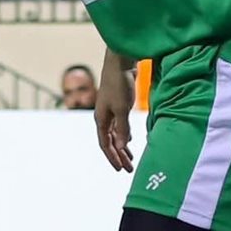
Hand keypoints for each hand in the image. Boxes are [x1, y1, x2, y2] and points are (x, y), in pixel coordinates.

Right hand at [94, 52, 134, 172]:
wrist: (120, 61)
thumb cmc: (119, 83)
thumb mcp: (122, 109)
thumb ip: (122, 128)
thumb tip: (122, 147)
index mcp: (100, 119)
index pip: (105, 144)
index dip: (113, 157)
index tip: (121, 169)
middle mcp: (103, 116)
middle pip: (110, 141)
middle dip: (119, 155)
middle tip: (128, 169)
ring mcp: (110, 109)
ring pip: (115, 133)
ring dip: (122, 146)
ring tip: (130, 158)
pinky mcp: (117, 102)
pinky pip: (119, 124)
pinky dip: (124, 134)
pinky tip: (129, 139)